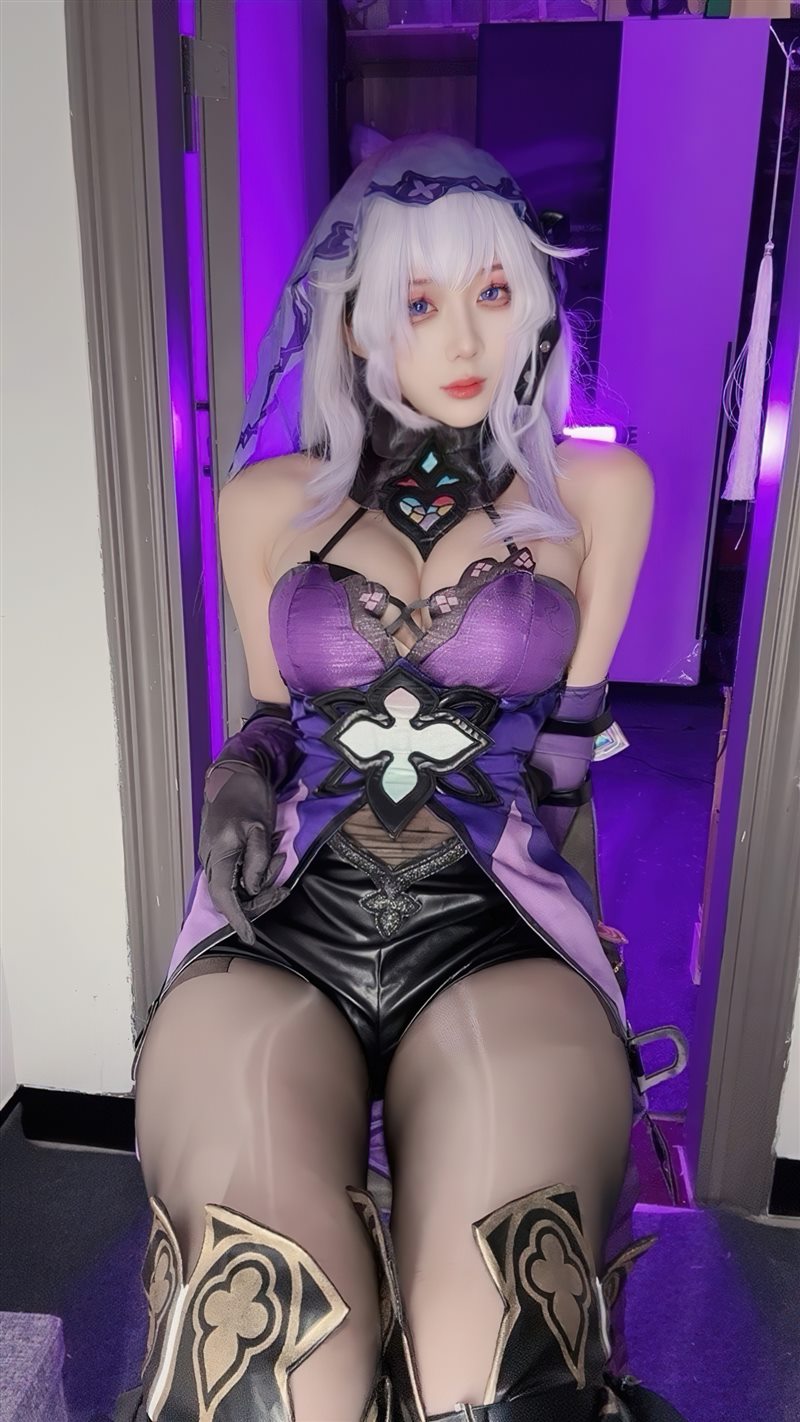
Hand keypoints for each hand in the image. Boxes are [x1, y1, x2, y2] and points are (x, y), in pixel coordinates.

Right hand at [198, 762, 286, 945]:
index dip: (237, 919)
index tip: (249, 936)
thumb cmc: (248, 794)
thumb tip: (254, 888)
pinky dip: (255, 871)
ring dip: (260, 882)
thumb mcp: (259, 827)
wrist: (236, 770)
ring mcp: (215, 853)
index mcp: (219, 853)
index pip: (225, 897)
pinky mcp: (221, 849)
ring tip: (280, 860)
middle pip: (230, 895)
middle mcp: (212, 858)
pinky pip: (236, 872)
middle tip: (283, 890)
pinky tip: (271, 856)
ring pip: (234, 885)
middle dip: (259, 899)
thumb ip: (257, 860)